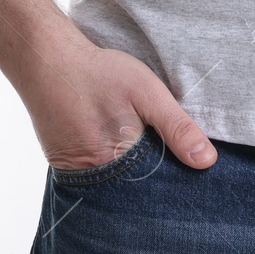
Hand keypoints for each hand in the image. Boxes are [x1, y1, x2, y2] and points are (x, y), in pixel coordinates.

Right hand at [16, 35, 216, 172]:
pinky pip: (94, 176)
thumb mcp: (146, 92)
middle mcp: (94, 178)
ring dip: (129, 177)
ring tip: (140, 154)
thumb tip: (207, 162)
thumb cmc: (99, 74)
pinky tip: (118, 150)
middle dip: (151, 185)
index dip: (173, 183)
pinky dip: (109, 169)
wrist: (48, 61)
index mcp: (118, 164)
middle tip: (163, 160)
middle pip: (133, 193)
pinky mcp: (64, 164)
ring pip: (114, 186)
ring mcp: (75, 174)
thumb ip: (176, 127)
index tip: (188, 178)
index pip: (155, 190)